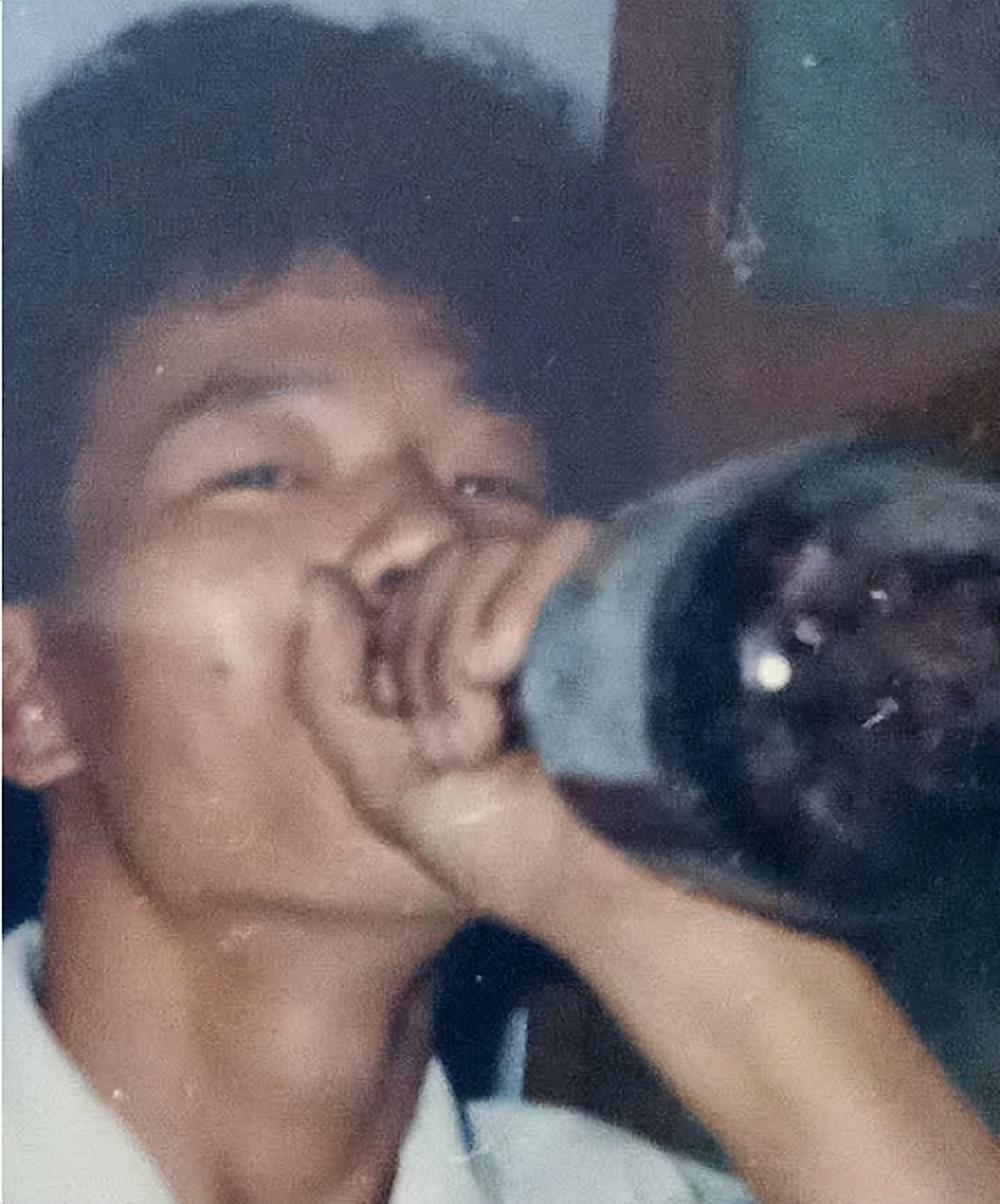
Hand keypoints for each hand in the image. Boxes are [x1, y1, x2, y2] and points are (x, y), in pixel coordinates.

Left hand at [292, 520, 999, 1203]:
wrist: (603, 885)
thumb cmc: (504, 845)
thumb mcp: (385, 779)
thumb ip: (330, 685)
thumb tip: (319, 579)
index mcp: (474, 645)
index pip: (411, 579)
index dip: (396, 645)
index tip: (423, 732)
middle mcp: (529, 613)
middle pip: (441, 563)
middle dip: (427, 662)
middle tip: (464, 747)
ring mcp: (578, 598)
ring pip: (483, 552)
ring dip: (458, 653)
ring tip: (497, 733)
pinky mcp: (624, 590)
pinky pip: (552, 543)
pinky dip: (509, 610)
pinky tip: (515, 674)